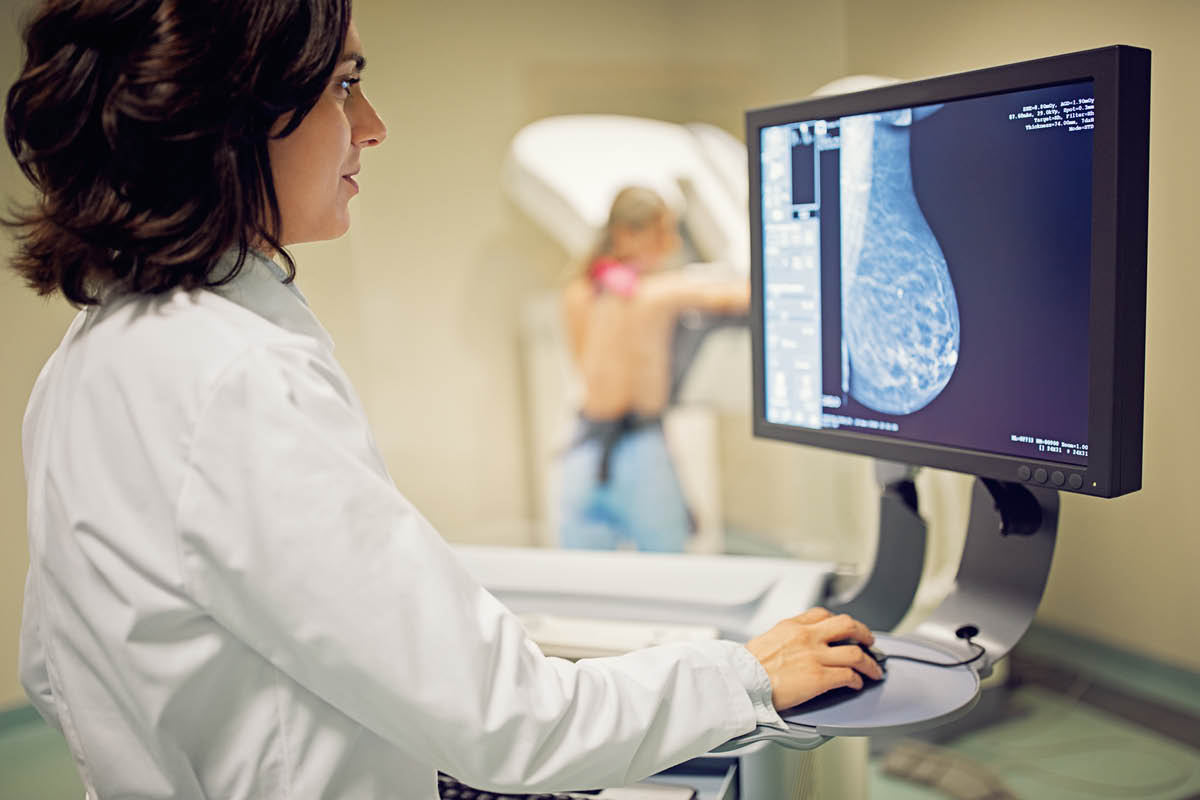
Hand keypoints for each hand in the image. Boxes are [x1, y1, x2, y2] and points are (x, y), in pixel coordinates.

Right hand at [743, 607, 883, 710]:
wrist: (741, 682)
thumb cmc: (747, 667)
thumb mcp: (766, 640)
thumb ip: (785, 638)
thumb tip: (793, 645)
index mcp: (792, 626)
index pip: (823, 614)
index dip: (839, 622)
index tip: (846, 629)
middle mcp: (807, 637)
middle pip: (847, 626)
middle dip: (864, 633)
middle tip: (869, 641)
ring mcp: (815, 656)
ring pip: (855, 653)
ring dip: (869, 663)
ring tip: (874, 669)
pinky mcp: (819, 678)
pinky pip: (849, 676)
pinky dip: (858, 680)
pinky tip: (857, 684)